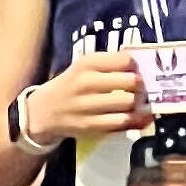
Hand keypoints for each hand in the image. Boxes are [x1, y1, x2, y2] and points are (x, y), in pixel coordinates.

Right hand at [28, 50, 151, 142]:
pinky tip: (134, 117)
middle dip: (140, 85)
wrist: (43, 112)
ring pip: (128, 103)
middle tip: (140, 89)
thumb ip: (110, 64)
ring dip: (137, 104)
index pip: (125, 60)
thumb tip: (143, 66)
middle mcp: (86, 82)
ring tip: (136, 103)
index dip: (137, 66)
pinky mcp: (91, 126)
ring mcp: (88, 106)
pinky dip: (133, 120)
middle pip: (131, 81)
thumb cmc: (71, 86)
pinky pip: (121, 122)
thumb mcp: (84, 67)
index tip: (137, 71)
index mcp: (86, 63)